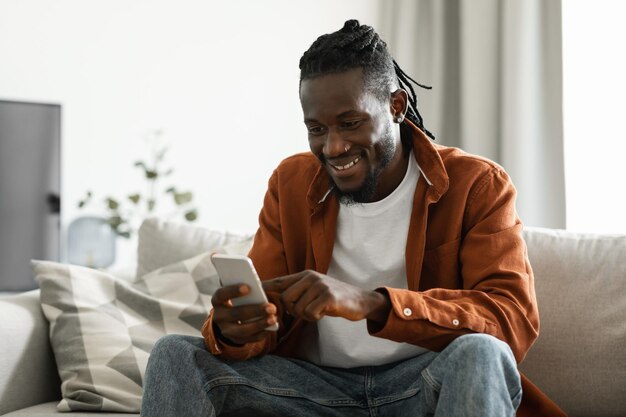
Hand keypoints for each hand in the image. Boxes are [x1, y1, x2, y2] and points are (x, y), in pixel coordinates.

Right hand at [210, 284, 277, 344]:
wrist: (231, 318)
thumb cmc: (239, 298)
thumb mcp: (239, 291)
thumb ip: (248, 288)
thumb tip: (262, 287)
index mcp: (218, 300)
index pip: (221, 295)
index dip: (233, 291)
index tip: (248, 288)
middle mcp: (219, 317)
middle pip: (236, 314)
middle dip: (255, 311)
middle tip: (271, 307)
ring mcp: (226, 330)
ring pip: (243, 330)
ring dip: (260, 324)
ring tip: (273, 319)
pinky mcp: (236, 340)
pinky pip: (250, 339)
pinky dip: (262, 333)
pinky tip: (272, 327)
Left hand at [263, 270, 389, 322]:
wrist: (360, 300)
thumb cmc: (333, 298)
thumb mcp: (314, 291)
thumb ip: (297, 292)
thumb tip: (277, 299)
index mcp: (304, 275)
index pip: (280, 281)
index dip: (265, 286)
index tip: (252, 289)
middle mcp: (310, 277)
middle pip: (286, 299)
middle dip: (294, 310)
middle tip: (308, 310)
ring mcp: (320, 285)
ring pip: (298, 308)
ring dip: (307, 315)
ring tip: (319, 310)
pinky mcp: (328, 296)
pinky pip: (310, 313)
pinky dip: (315, 317)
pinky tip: (325, 312)